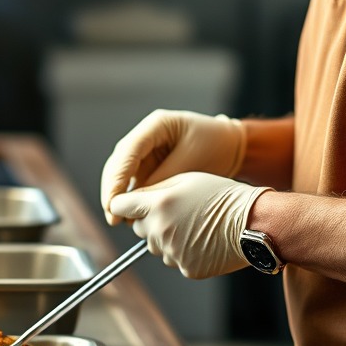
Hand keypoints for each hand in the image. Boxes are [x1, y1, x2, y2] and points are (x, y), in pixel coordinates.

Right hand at [100, 110, 244, 225]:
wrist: (232, 146)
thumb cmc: (216, 146)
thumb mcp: (192, 161)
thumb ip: (165, 177)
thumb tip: (139, 198)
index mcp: (156, 125)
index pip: (127, 151)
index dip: (117, 178)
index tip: (113, 202)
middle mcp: (146, 136)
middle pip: (119, 163)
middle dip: (113, 190)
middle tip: (112, 216)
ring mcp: (146, 150)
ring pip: (123, 174)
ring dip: (119, 196)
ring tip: (118, 219)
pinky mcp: (150, 164)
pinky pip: (135, 182)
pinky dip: (132, 198)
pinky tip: (131, 215)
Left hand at [108, 172, 270, 278]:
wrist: (253, 222)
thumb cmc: (222, 196)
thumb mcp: (186, 179)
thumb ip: (154, 188)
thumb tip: (131, 199)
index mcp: (158, 204)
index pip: (119, 206)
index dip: (123, 204)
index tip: (128, 205)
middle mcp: (161, 230)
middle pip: (138, 229)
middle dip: (149, 221)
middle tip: (175, 212)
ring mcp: (173, 252)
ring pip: (156, 246)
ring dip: (167, 238)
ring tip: (193, 226)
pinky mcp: (187, 268)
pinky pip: (175, 260)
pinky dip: (184, 252)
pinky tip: (202, 241)